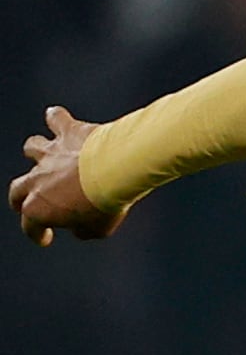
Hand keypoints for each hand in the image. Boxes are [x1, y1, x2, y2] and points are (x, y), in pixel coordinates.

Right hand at [15, 109, 116, 244]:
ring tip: (43, 154)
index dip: (37, 234)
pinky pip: (56, 119)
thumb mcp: (97, 230)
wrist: (117, 169)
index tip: (47, 237)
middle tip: (28, 202)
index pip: (30, 225)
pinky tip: (56, 116)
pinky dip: (56, 118)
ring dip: (36, 152)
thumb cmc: (107, 202)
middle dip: (21, 198)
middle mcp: (38, 179)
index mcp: (38, 207)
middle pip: (18, 189)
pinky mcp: (69, 132)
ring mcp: (51, 153)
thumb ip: (84, 230)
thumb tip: (80, 228)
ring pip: (32, 148)